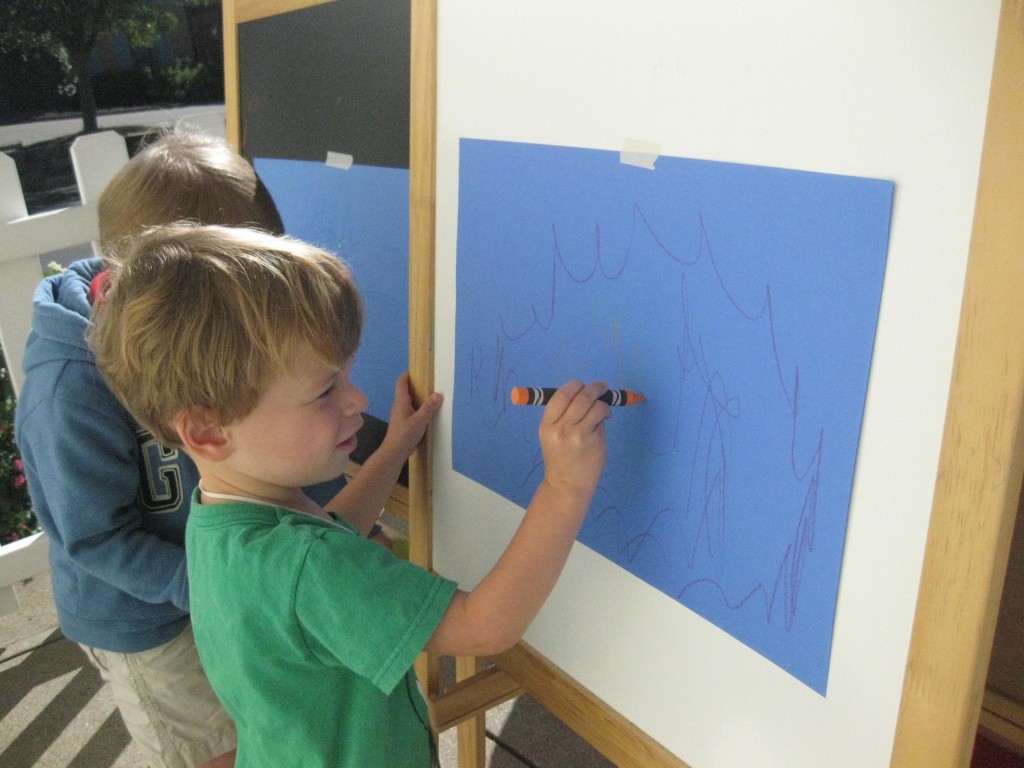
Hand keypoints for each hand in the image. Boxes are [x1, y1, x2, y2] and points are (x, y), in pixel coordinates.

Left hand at [381, 372, 443, 457]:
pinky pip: (412, 410)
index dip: (408, 374)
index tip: (419, 370)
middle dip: (417, 385)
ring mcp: (401, 414)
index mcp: (401, 401)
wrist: (394, 452)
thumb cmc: (404, 435)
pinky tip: (429, 412)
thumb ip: (428, 408)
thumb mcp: (419, 421)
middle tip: (431, 382)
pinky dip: (419, 407)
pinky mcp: (404, 422)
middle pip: (406, 390)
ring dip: (419, 397)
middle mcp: (399, 406)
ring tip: (433, 395)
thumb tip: (438, 393)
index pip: (401, 382)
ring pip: (410, 401)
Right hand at [538, 381, 609, 500]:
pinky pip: (601, 420)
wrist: (567, 485)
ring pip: (594, 406)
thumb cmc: (561, 459)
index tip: (582, 385)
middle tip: (601, 387)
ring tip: (604, 408)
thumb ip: (564, 416)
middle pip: (580, 397)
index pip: (560, 396)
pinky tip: (604, 419)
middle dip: (593, 388)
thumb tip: (585, 395)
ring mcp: (577, 435)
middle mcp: (560, 428)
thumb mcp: (552, 436)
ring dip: (602, 402)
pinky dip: (604, 416)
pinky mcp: (593, 441)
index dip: (574, 386)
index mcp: (547, 425)